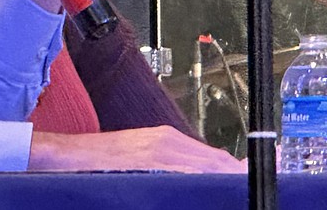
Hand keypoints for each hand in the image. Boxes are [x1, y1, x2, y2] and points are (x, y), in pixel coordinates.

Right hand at [29, 125, 245, 173]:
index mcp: (167, 140)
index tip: (260, 172)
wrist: (64, 156)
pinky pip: (186, 171)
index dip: (238, 170)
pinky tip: (214, 185)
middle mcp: (167, 142)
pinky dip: (202, 178)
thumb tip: (196, 179)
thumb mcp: (139, 158)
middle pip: (217, 162)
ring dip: (224, 177)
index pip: (216, 158)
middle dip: (236, 175)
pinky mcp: (148, 160)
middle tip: (261, 180)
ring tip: (240, 184)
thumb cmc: (97, 163)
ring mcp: (159, 150)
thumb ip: (168, 166)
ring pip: (206, 165)